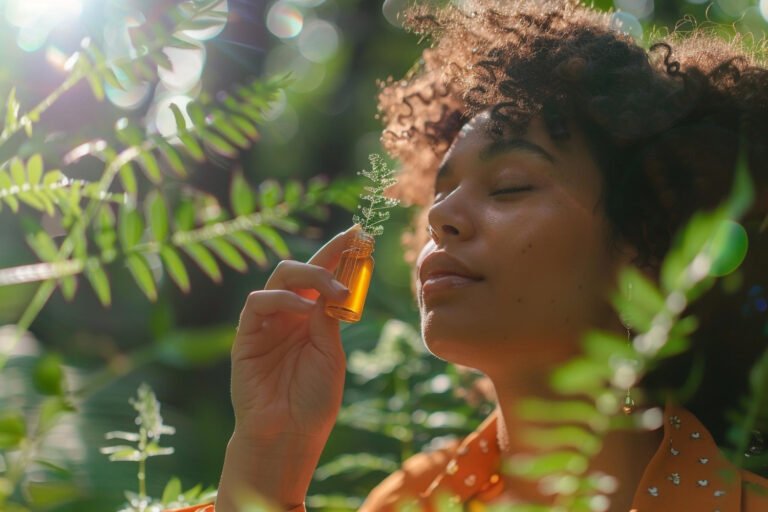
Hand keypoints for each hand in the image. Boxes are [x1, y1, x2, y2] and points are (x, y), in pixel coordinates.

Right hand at [230, 223, 361, 442]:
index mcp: (311, 319)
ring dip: (311, 275)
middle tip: (353, 250)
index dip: (339, 253)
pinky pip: (258, 302)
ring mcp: (266, 323)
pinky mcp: (247, 336)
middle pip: (300, 269)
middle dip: (327, 254)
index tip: (360, 233)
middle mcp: (288, 315)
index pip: (324, 276)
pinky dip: (282, 297)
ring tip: (337, 289)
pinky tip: (304, 307)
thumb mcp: (331, 354)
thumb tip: (335, 284)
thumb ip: (328, 319)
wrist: (289, 435)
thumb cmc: (313, 400)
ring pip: (280, 277)